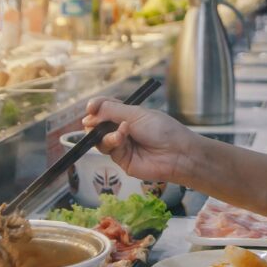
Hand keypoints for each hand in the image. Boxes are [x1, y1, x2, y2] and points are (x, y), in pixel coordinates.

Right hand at [81, 97, 197, 182]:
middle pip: (98, 125)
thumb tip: (89, 114)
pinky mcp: (122, 160)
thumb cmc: (162, 130)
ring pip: (100, 139)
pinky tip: (122, 138)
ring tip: (120, 132)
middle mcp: (123, 129)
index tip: (90, 107)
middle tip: (92, 120)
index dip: (97, 106)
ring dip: (105, 134)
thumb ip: (111, 111)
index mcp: (129, 115)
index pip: (106, 108)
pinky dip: (113, 141)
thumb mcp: (136, 114)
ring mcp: (122, 146)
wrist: (177, 153)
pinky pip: (109, 149)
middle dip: (94, 122)